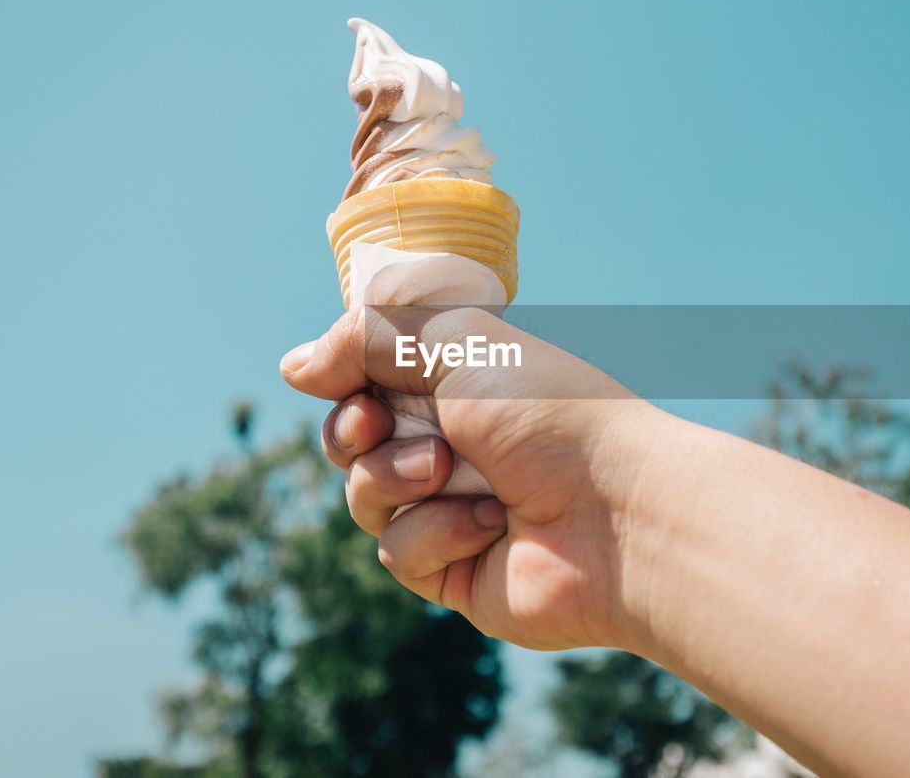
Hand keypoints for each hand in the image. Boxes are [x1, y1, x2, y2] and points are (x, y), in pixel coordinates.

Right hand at [280, 306, 665, 650]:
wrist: (615, 510)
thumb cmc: (550, 412)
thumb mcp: (455, 341)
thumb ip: (367, 339)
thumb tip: (294, 367)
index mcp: (460, 383)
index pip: (367, 379)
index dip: (343, 381)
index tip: (339, 379)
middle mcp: (455, 443)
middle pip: (351, 441)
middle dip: (354, 432)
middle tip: (378, 426)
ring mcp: (454, 508)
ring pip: (365, 497)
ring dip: (397, 479)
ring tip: (449, 470)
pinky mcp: (455, 570)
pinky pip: (397, 552)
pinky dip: (437, 532)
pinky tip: (490, 525)